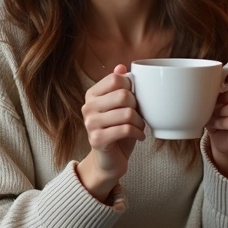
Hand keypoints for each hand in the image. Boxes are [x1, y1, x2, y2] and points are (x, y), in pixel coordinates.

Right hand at [77, 64, 144, 200]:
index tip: (134, 99)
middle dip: (137, 106)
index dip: (131, 88)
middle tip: (138, 116)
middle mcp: (87, 107)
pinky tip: (139, 136)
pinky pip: (125, 129)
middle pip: (123, 95)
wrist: (109, 161)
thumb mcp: (120, 107)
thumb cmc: (117, 131)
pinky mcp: (97, 139)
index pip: (116, 79)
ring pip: (127, 113)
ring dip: (140, 122)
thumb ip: (120, 87)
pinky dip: (138, 133)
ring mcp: (90, 123)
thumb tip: (121, 66)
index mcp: (92, 95)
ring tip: (139, 127)